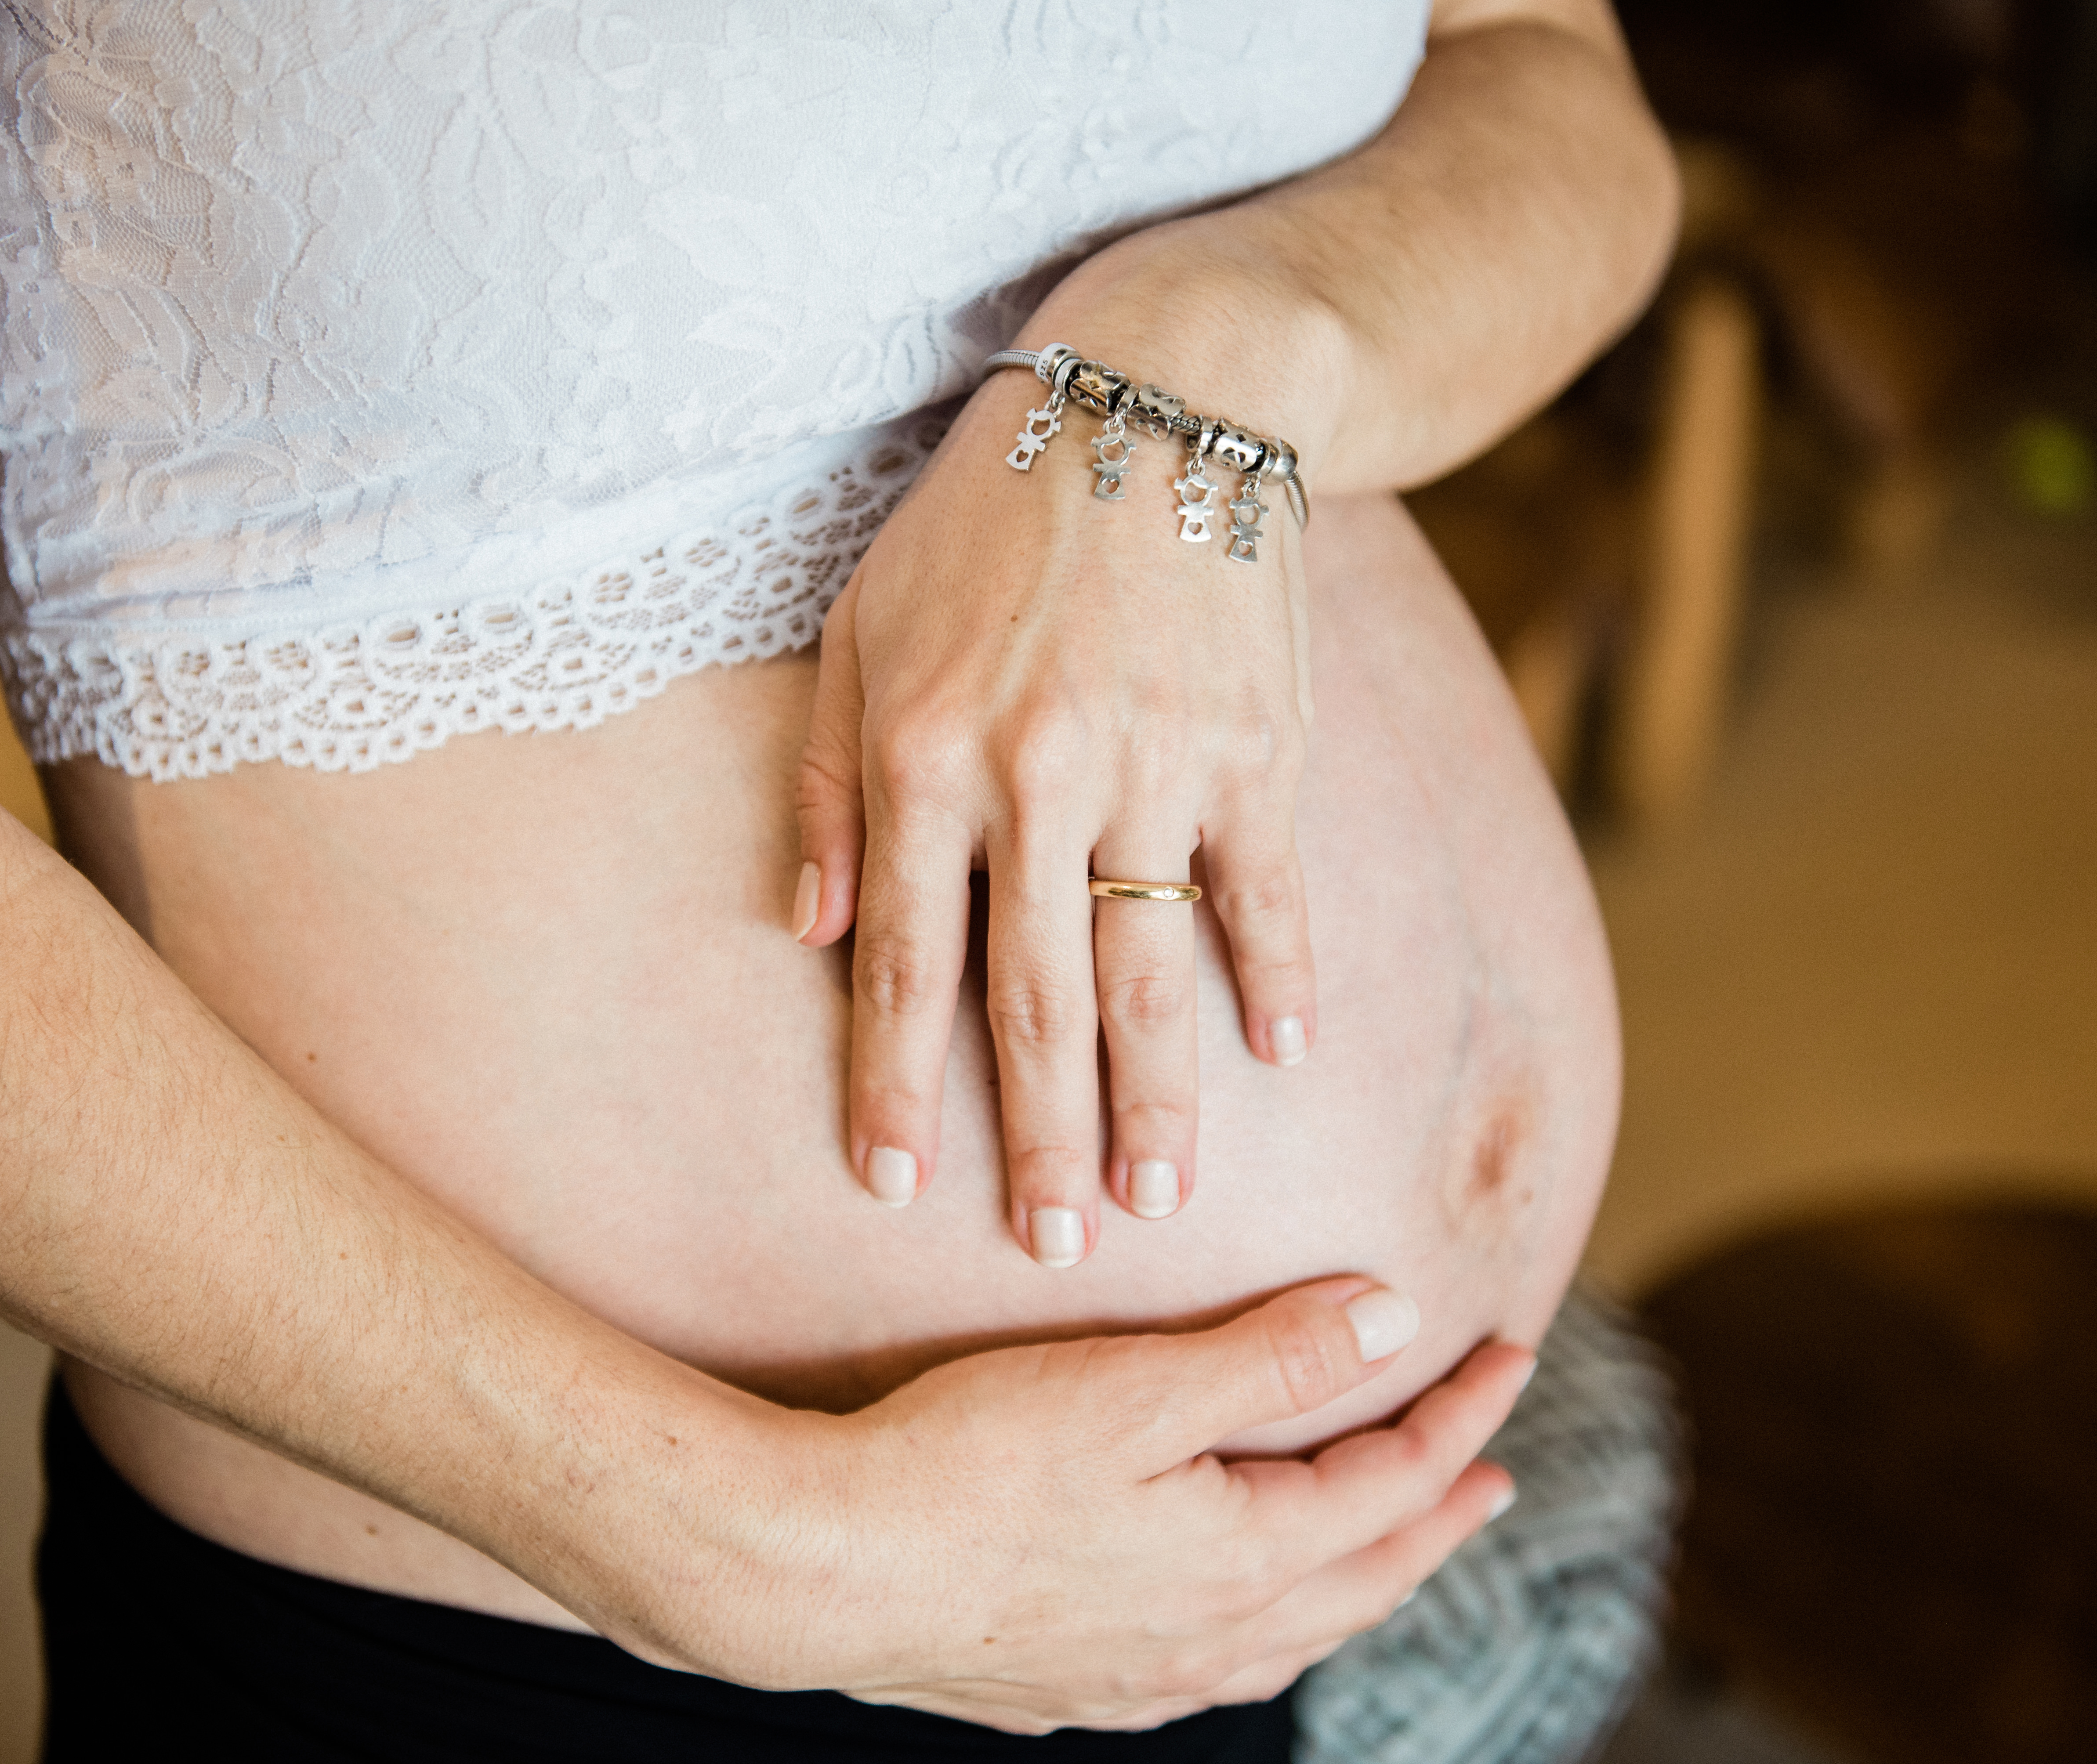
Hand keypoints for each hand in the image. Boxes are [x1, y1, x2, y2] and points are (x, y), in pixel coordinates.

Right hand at [697, 1280, 1527, 1732]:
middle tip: (1487, 1474)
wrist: (824, 1570)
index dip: (1463, 1415)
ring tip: (1385, 1549)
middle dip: (1437, 1515)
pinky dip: (1264, 1633)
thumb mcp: (1137, 1386)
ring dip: (1358, 1583)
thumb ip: (1272, 1357)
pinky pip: (1210, 1671)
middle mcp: (1209, 1638)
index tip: (1509, 1351)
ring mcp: (1137, 1679)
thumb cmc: (969, 1464)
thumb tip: (1393, 1321)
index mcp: (1245, 1559)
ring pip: (1293, 1638)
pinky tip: (1233, 1622)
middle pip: (1365, 1577)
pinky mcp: (1067, 1689)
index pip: (1394, 1482)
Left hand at [792, 324, 1330, 1264]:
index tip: (894, 1186)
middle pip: (1035, 998)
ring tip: (1159, 1200)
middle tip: (1051, 1246)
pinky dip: (1281, 976)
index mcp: (925, 754)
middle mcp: (1040, 775)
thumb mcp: (856, 627)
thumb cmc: (984, 521)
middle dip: (1041, 1137)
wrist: (1161, 396)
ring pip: (1154, 970)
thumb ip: (827, 785)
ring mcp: (1162, 764)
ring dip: (1157, 1100)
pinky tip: (1281, 1056)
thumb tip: (815, 929)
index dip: (897, 1084)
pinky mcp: (1262, 744)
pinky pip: (1270, 888)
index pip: (905, 962)